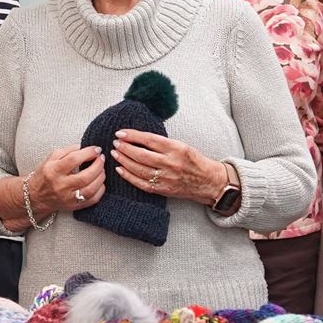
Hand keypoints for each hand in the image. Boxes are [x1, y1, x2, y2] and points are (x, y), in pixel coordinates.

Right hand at [29, 144, 105, 215]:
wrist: (36, 196)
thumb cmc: (45, 174)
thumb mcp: (51, 158)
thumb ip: (68, 151)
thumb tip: (85, 148)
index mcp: (53, 170)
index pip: (74, 159)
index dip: (89, 152)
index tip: (97, 149)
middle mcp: (60, 185)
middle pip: (85, 176)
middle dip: (98, 165)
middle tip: (101, 158)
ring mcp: (67, 198)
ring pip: (90, 189)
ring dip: (100, 177)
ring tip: (102, 169)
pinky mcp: (73, 206)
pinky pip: (92, 200)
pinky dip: (100, 190)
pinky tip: (100, 182)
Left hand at [110, 129, 224, 204]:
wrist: (207, 181)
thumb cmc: (194, 161)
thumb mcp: (182, 145)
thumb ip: (162, 143)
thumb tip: (139, 137)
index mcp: (175, 148)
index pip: (149, 139)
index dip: (133, 135)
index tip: (121, 132)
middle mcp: (170, 163)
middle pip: (141, 155)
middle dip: (125, 148)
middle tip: (115, 143)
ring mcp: (165, 178)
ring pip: (138, 169)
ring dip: (124, 160)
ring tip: (115, 153)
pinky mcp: (162, 189)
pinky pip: (141, 183)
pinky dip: (128, 176)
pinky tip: (120, 169)